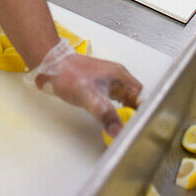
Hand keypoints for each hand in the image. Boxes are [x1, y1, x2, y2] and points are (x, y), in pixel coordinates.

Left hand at [26, 40, 141, 135]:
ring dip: (126, 111)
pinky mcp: (101, 84)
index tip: (140, 124)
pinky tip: (112, 117)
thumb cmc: (68, 74)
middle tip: (132, 128)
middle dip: (136, 113)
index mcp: (120, 75)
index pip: (142, 95)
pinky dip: (117, 108)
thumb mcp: (88, 96)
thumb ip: (104, 113)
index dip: (143, 110)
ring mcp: (109, 79)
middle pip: (135, 97)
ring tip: (124, 125)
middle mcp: (118, 76)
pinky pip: (115, 98)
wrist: (52, 65)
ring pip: (126, 98)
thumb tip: (118, 130)